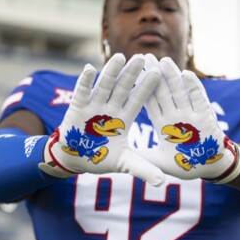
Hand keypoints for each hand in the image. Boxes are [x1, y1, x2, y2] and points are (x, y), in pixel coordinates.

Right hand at [39, 53, 164, 186]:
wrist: (76, 159)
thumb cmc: (102, 158)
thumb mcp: (125, 164)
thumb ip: (143, 169)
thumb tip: (163, 182)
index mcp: (125, 119)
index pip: (139, 100)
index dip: (147, 87)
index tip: (158, 72)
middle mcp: (111, 109)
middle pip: (123, 88)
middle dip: (132, 73)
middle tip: (142, 57)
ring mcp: (94, 107)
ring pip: (105, 86)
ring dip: (111, 72)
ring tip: (120, 57)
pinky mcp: (77, 109)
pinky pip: (82, 93)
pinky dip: (85, 82)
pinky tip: (90, 68)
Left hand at [138, 56, 239, 182]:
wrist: (211, 167)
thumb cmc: (187, 164)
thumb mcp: (162, 162)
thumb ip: (146, 158)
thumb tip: (124, 156)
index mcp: (163, 125)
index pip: (150, 103)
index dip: (141, 89)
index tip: (130, 75)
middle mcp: (176, 116)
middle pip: (163, 92)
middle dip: (155, 75)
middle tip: (145, 57)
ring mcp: (191, 114)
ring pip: (180, 92)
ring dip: (172, 76)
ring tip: (164, 60)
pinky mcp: (205, 116)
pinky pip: (199, 99)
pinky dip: (194, 87)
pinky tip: (187, 74)